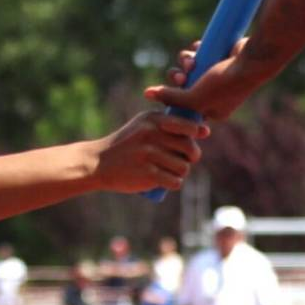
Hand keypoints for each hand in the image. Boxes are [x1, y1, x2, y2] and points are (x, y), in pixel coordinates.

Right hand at [90, 108, 207, 194]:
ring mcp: (149, 154)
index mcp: (153, 120)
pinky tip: (166, 182)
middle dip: (191, 157)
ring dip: (181, 173)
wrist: (98, 162)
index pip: (189, 126)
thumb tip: (205, 130)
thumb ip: (171, 123)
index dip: (195, 135)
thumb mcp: (144, 125)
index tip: (188, 140)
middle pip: (190, 149)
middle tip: (183, 160)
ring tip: (170, 171)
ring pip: (184, 167)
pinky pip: (175, 182)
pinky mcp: (147, 174)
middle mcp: (152, 135)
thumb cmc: (127, 144)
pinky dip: (174, 184)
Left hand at [145, 36, 259, 122]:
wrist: (252, 61)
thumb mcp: (194, 97)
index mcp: (213, 111)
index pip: (184, 106)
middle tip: (182, 76)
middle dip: (178, 78)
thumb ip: (171, 97)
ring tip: (191, 60)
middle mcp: (215, 94)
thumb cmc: (225, 84)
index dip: (174, 97)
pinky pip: (199, 52)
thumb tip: (146, 94)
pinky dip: (196, 49)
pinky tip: (199, 46)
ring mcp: (217, 74)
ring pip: (189, 67)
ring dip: (185, 62)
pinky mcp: (219, 57)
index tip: (173, 91)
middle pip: (184, 85)